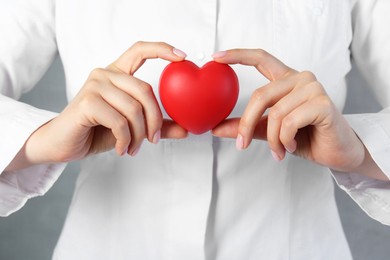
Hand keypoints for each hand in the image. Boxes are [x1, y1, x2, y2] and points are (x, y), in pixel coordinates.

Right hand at [7, 42, 187, 170]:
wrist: (64, 144)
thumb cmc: (97, 131)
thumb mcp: (132, 128)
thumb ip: (156, 126)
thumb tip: (186, 130)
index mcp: (117, 73)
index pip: (140, 51)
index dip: (162, 49)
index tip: (183, 56)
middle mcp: (105, 74)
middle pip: (145, 90)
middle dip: (154, 120)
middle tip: (153, 140)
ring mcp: (94, 85)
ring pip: (133, 108)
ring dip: (139, 135)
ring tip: (133, 149)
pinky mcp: (87, 102)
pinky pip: (119, 121)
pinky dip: (125, 140)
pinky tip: (121, 149)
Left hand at [211, 49, 385, 178]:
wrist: (336, 153)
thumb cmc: (306, 137)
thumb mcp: (269, 131)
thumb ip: (246, 127)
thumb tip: (215, 128)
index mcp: (286, 80)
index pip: (261, 58)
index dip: (238, 55)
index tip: (216, 57)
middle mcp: (300, 78)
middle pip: (260, 95)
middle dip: (247, 125)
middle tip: (242, 145)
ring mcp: (313, 88)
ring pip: (275, 113)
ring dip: (272, 139)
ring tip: (279, 151)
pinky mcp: (322, 103)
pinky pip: (289, 122)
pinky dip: (285, 140)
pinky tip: (292, 146)